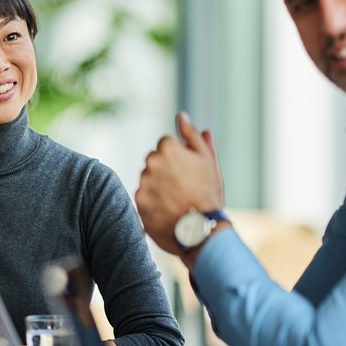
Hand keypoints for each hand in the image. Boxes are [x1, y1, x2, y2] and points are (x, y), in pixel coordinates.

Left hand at [134, 112, 224, 254]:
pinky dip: (153, 202)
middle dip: (166, 171)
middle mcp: (151, 162)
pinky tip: (168, 210)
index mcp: (167, 148)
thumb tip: (181, 116)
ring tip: (177, 201)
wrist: (202, 229)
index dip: (179, 159)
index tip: (188, 173)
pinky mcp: (138, 201)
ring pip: (148, 179)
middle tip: (183, 188)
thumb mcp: (206, 160)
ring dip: (158, 186)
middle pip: (155, 161)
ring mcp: (143, 182)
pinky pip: (144, 197)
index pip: (166, 146)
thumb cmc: (208, 193)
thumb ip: (191, 135)